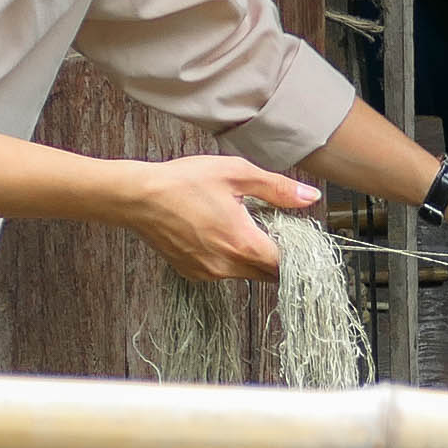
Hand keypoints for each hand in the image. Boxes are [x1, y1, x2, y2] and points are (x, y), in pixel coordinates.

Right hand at [120, 154, 317, 279]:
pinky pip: (223, 272)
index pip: (287, 264)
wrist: (138, 197)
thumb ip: (278, 189)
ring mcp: (208, 272)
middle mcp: (227, 266)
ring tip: (243, 227)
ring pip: (246, 273)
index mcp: (243, 244)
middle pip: (269, 273)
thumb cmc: (184, 182)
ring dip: (253, 257)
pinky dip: (229, 258)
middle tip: (274, 229)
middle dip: (277, 256)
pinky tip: (219, 233)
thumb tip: (310, 198)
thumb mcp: (237, 174)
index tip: (299, 238)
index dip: (298, 254)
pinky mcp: (192, 273)